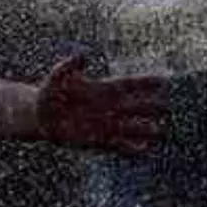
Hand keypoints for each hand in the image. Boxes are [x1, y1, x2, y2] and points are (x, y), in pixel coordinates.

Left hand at [35, 54, 166, 155]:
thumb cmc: (50, 92)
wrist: (40, 116)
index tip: (164, 82)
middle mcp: (109, 107)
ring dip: (145, 129)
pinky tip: (144, 151)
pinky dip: (131, 148)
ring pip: (131, 127)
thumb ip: (68, 67)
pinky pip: (119, 145)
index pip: (130, 84)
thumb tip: (81, 56)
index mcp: (104, 89)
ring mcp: (106, 124)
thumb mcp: (57, 77)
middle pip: (136, 106)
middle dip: (151, 106)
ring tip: (161, 132)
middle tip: (166, 107)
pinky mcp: (98, 140)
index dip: (146, 83)